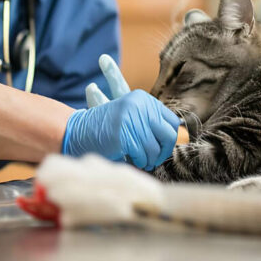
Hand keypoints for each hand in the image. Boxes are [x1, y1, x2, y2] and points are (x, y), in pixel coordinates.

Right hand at [62, 54, 179, 169]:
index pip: (171, 121)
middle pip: (168, 135)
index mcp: (143, 99)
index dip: (169, 138)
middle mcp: (139, 106)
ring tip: (142, 160)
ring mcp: (131, 119)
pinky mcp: (124, 135)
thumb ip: (151, 123)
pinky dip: (139, 161)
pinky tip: (132, 159)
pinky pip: (142, 155)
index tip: (163, 147)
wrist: (79, 131)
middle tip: (155, 159)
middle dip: (164, 151)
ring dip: (149, 159)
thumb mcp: (131, 118)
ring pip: (155, 148)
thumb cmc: (107, 129)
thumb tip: (181, 136)